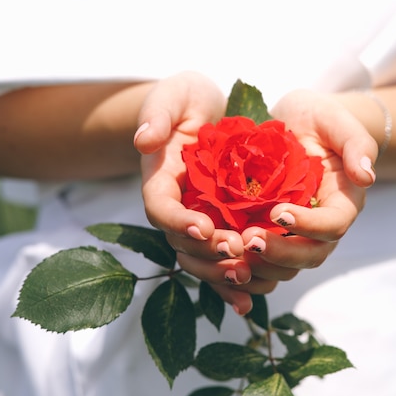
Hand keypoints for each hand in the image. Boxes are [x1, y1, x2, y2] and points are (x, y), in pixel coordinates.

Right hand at [135, 72, 278, 314]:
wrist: (204, 110)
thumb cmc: (185, 99)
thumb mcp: (172, 96)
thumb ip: (157, 114)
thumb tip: (144, 140)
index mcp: (160, 180)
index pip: (160, 208)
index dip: (178, 222)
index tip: (204, 227)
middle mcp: (176, 207)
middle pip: (182, 243)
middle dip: (207, 252)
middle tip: (237, 250)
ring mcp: (197, 219)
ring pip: (201, 258)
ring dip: (221, 272)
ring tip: (248, 275)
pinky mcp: (219, 225)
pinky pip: (221, 259)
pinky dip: (232, 283)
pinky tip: (250, 298)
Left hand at [240, 89, 377, 268]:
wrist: (295, 123)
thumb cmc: (319, 119)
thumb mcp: (337, 121)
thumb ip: (357, 144)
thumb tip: (367, 176)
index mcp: (343, 202)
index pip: (334, 225)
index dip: (309, 226)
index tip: (278, 213)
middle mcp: (322, 226)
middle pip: (310, 255)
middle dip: (281, 254)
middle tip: (249, 241)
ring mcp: (297, 234)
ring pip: (287, 266)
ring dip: (262, 265)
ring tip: (234, 249)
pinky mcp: (273, 235)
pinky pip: (264, 262)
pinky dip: (247, 266)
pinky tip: (224, 256)